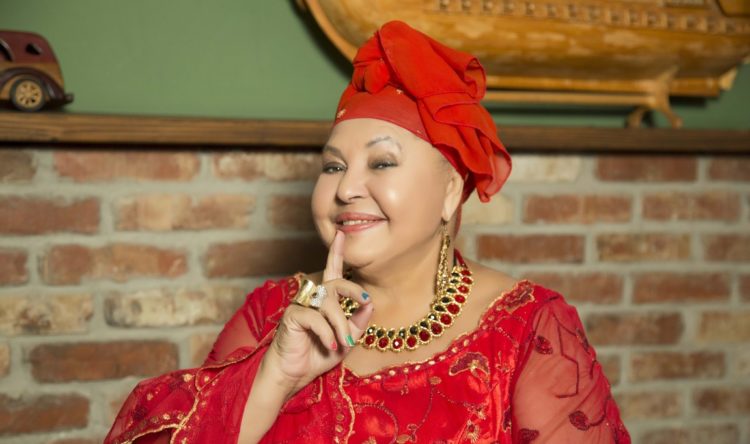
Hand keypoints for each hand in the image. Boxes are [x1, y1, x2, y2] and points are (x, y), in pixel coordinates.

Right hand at [259, 230, 373, 399]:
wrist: (293, 375)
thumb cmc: (318, 356)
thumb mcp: (346, 340)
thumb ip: (358, 323)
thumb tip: (370, 303)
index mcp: (325, 300)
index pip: (332, 272)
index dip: (336, 253)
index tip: (342, 234)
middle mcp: (312, 298)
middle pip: (335, 283)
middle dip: (353, 290)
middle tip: (365, 300)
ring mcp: (301, 305)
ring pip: (328, 303)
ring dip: (340, 323)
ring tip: (343, 342)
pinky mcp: (292, 316)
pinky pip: (315, 318)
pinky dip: (326, 333)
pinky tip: (331, 346)